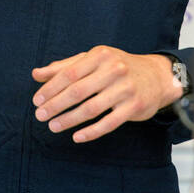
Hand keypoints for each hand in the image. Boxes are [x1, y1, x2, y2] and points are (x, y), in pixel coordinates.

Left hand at [31, 49, 179, 142]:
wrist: (157, 76)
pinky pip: (108, 123)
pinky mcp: (134, 107)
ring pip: (91, 109)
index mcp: (100, 55)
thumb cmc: (117, 67)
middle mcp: (114, 70)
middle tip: (40, 116)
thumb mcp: (92, 60)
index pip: (69, 74)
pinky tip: (76, 137)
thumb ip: (64, 67)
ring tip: (53, 126)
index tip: (37, 101)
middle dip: (55, 105)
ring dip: (69, 120)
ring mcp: (125, 89)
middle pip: (77, 91)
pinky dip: (91, 132)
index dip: (50, 89)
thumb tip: (36, 75)